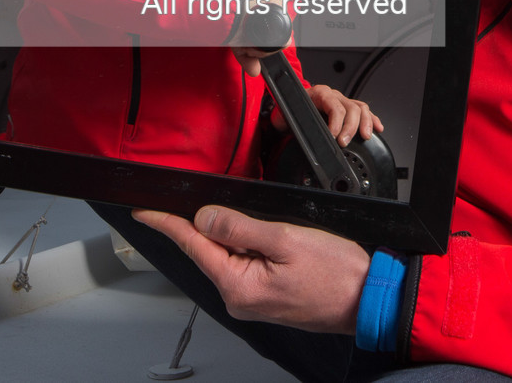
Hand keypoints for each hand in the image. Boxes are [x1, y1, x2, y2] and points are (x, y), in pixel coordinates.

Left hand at [133, 205, 367, 332]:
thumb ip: (240, 227)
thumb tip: (204, 218)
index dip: (167, 223)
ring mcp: (252, 300)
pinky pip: (247, 264)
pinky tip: (281, 244)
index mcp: (238, 285)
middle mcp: (238, 298)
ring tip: (284, 236)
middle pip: (212, 249)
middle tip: (262, 219)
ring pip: (232, 255)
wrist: (367, 298)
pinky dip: (255, 248)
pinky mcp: (265, 297)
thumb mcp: (286, 238)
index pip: (192, 245)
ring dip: (246, 237)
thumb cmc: (336, 273)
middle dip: (223, 226)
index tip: (144, 210)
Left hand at [274, 84, 383, 145]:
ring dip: (365, 123)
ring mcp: (342, 101)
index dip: (337, 122)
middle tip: (344, 142)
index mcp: (319, 94)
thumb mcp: (287, 116)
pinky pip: (363, 111)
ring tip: (365, 137)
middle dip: (350, 127)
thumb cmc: (287, 113)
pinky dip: (372, 119)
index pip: (335, 106)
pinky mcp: (347, 108)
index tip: (334, 136)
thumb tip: (307, 134)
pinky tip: (377, 128)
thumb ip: (297, 122)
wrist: (286, 111)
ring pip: (360, 108)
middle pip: (351, 107)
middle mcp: (333, 95)